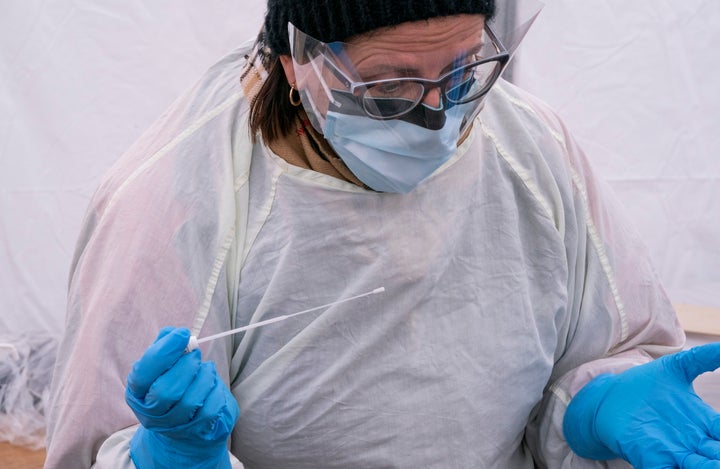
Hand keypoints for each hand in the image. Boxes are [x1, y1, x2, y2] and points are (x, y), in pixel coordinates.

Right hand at [125, 327, 238, 468]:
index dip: (164, 351)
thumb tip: (173, 333)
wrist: (183, 426)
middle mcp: (150, 412)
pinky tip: (212, 385)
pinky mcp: (196, 430)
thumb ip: (165, 346)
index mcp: (137, 391)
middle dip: (186, 366)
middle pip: (166, 391)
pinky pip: (211, 409)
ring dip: (204, 377)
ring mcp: (173, 426)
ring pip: (191, 401)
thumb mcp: (163, 366)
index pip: (143, 373)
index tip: (182, 334)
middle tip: (196, 355)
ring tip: (206, 369)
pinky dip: (216, 391)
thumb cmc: (173, 384)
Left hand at [563, 343, 719, 467]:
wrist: (608, 398)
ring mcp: (672, 451)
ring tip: (711, 465)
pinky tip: (678, 467)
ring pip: (699, 468)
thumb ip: (702, 358)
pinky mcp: (650, 458)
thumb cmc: (646, 385)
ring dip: (707, 467)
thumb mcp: (676, 368)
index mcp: (703, 423)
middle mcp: (692, 441)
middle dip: (719, 459)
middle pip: (716, 456)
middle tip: (719, 456)